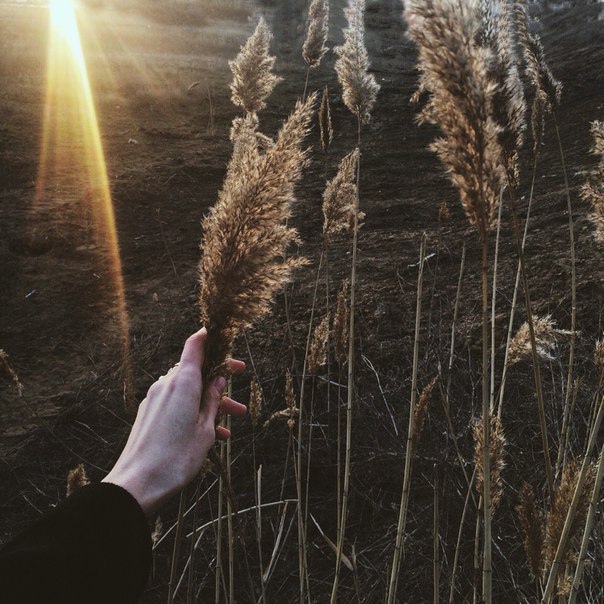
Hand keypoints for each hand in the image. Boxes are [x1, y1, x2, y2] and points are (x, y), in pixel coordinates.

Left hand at [103, 328, 245, 515]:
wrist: (137, 484)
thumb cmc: (176, 458)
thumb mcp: (205, 429)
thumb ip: (212, 400)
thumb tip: (218, 379)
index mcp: (183, 382)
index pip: (195, 344)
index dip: (211, 336)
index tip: (225, 336)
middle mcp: (166, 385)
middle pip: (196, 369)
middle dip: (219, 376)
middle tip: (241, 378)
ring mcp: (155, 399)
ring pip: (189, 389)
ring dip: (210, 399)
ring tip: (234, 419)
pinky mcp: (149, 413)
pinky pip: (177, 403)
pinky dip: (194, 410)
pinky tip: (213, 433)